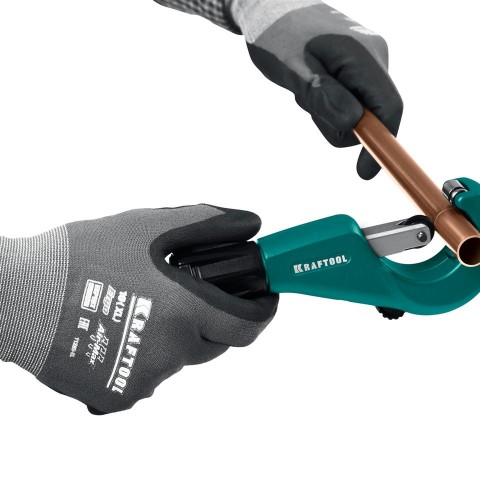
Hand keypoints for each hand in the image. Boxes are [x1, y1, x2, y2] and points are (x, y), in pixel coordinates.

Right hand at [0, 205, 277, 413]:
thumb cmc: (81, 257)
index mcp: (185, 312)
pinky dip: (147, 354)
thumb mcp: (147, 227)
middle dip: (210, 318)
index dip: (263, 311)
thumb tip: (248, 222)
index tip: (264, 299)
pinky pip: (151, 375)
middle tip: (186, 295)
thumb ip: (205, 224)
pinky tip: (122, 330)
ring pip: (181, 358)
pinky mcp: (121, 394)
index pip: (249, 325)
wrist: (19, 299)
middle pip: (215, 342)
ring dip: (175, 335)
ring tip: (142, 308)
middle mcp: (172, 351)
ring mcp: (147, 378)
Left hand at [229, 0, 403, 178]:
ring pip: (358, 112)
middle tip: (307, 102)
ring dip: (329, 113)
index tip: (364, 172)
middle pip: (372, 115)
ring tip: (306, 88)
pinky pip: (349, 100)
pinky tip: (311, 84)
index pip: (389, 108)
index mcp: (363, 56)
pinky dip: (329, 103)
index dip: (381, 144)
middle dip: (340, 123)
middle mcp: (373, 58)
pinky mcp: (356, 68)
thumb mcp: (293, 69)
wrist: (270, 7)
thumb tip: (353, 124)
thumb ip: (322, 97)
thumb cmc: (277, 35)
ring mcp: (366, 63)